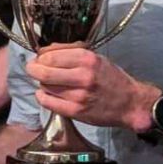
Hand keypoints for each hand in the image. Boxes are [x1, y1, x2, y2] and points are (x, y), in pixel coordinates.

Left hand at [25, 45, 159, 131]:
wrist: (130, 103)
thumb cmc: (111, 78)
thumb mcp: (95, 57)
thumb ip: (70, 53)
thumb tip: (44, 51)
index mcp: (87, 59)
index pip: (51, 56)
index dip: (39, 57)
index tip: (39, 58)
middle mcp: (83, 76)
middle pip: (44, 72)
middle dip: (33, 69)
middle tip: (32, 68)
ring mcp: (79, 95)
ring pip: (45, 86)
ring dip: (41, 83)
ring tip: (48, 82)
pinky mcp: (76, 111)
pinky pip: (48, 102)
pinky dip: (42, 96)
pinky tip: (46, 94)